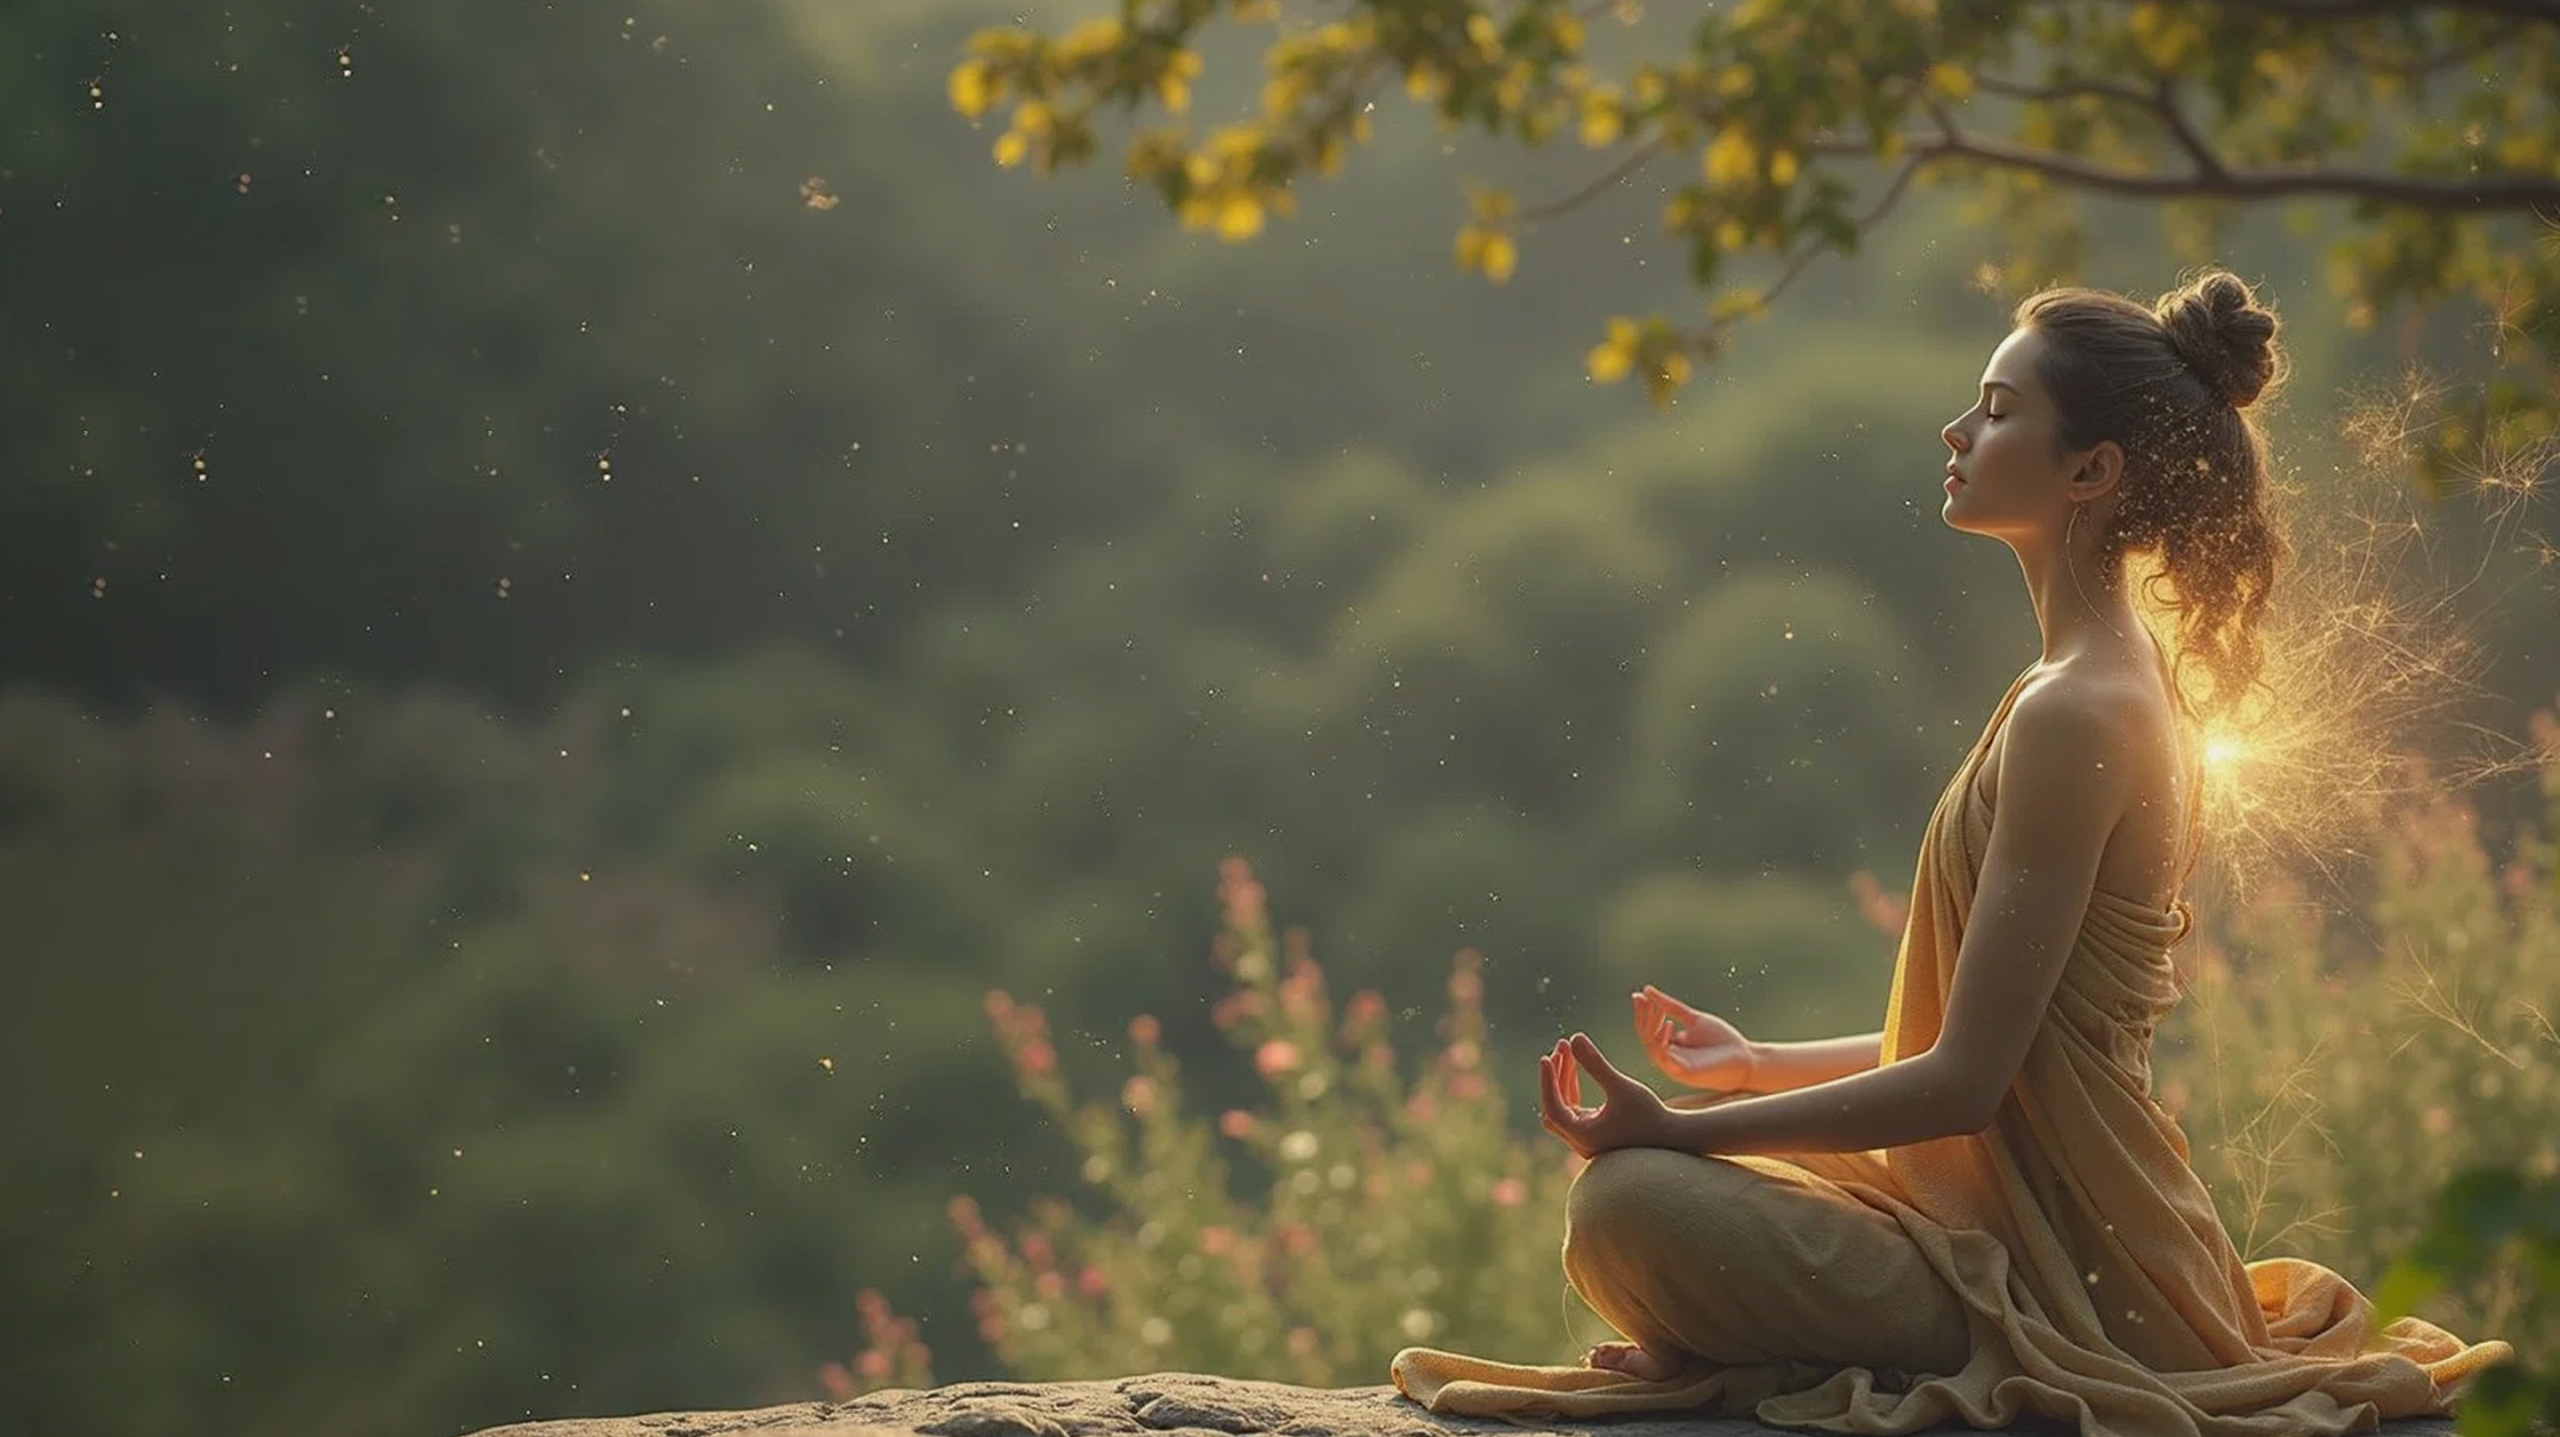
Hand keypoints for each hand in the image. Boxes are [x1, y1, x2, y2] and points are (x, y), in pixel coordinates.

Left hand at [1538, 1033, 1679, 1159]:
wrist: (1674, 1136)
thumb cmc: (1651, 1113)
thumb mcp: (1623, 1086)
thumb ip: (1596, 1064)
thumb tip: (1574, 1037)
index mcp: (1583, 1136)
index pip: (1552, 1107)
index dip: (1547, 1080)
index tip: (1547, 1056)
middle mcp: (1581, 1142)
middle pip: (1553, 1107)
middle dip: (1554, 1077)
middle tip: (1563, 1046)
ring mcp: (1587, 1140)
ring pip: (1563, 1108)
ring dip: (1563, 1080)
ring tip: (1570, 1049)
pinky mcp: (1595, 1134)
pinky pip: (1573, 1110)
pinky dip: (1572, 1089)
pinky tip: (1578, 1067)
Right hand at [1634, 985, 1754, 1091]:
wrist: (1746, 1059)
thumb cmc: (1723, 1041)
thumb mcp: (1694, 1019)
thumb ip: (1672, 1007)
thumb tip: (1647, 990)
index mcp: (1671, 1045)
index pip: (1648, 1029)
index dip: (1642, 1012)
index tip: (1640, 995)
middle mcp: (1669, 1057)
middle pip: (1646, 1038)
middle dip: (1643, 1018)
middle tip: (1644, 1000)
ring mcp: (1675, 1067)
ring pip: (1652, 1049)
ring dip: (1652, 1029)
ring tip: (1659, 1011)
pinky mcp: (1685, 1073)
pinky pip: (1666, 1060)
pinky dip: (1663, 1043)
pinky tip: (1669, 1025)